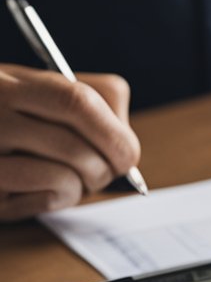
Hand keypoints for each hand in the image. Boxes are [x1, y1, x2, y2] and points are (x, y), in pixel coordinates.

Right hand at [0, 64, 140, 220]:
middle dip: (107, 166)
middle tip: (107, 173)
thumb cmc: (8, 126)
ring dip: (84, 185)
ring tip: (69, 181)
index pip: (77, 100)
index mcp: (7, 82)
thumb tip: (125, 144)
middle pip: (76, 143)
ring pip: (67, 172)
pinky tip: (41, 193)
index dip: (115, 133)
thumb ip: (88, 102)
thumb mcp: (38, 98)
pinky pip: (48, 194)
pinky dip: (60, 199)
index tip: (127, 153)